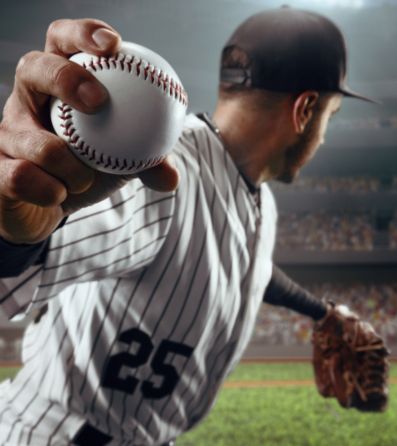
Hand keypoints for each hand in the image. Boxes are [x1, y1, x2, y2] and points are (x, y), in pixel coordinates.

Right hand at [0, 19, 178, 244]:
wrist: (50, 206)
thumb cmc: (87, 169)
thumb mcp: (121, 161)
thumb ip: (147, 163)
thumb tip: (171, 177)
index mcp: (59, 86)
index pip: (62, 42)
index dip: (82, 33)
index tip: (113, 45)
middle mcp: (27, 100)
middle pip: (33, 67)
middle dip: (66, 78)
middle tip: (99, 102)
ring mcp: (8, 132)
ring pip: (28, 136)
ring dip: (66, 163)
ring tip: (83, 180)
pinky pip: (19, 176)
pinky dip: (48, 189)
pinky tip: (59, 195)